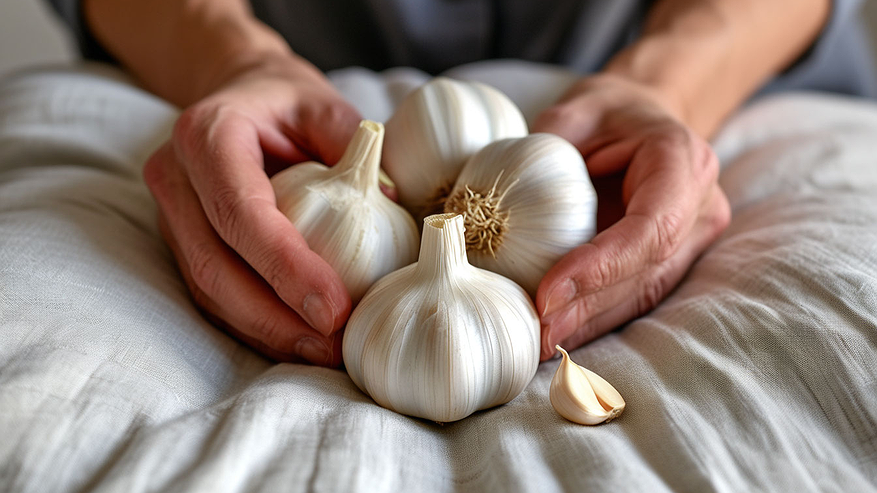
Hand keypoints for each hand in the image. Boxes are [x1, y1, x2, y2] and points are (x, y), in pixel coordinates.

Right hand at [143, 53, 361, 365]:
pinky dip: (253, 323)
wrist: (238, 96)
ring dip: (263, 330)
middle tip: (330, 347)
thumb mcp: (324, 103)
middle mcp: (175, 178)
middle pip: (213, 265)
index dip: (285, 267)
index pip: (241, 213)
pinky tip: (296, 340)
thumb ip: (352, 143)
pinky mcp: (183, 242)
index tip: (333, 309)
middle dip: (273, 317)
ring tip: (320, 353)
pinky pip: (211, 293)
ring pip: (207, 289)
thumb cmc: (286, 102)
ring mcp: (171, 215)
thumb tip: (388, 201)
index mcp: (207, 136)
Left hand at [532, 74, 730, 359]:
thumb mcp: (576, 108)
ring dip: (591, 322)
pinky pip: (635, 294)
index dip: (602, 266)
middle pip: (647, 269)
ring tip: (542, 342)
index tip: (548, 292)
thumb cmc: (609, 111)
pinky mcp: (672, 260)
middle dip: (589, 306)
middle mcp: (699, 205)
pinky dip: (596, 317)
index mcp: (681, 160)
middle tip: (537, 331)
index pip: (651, 226)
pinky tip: (559, 333)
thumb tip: (496, 194)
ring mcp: (692, 237)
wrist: (644, 117)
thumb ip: (547, 144)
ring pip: (644, 292)